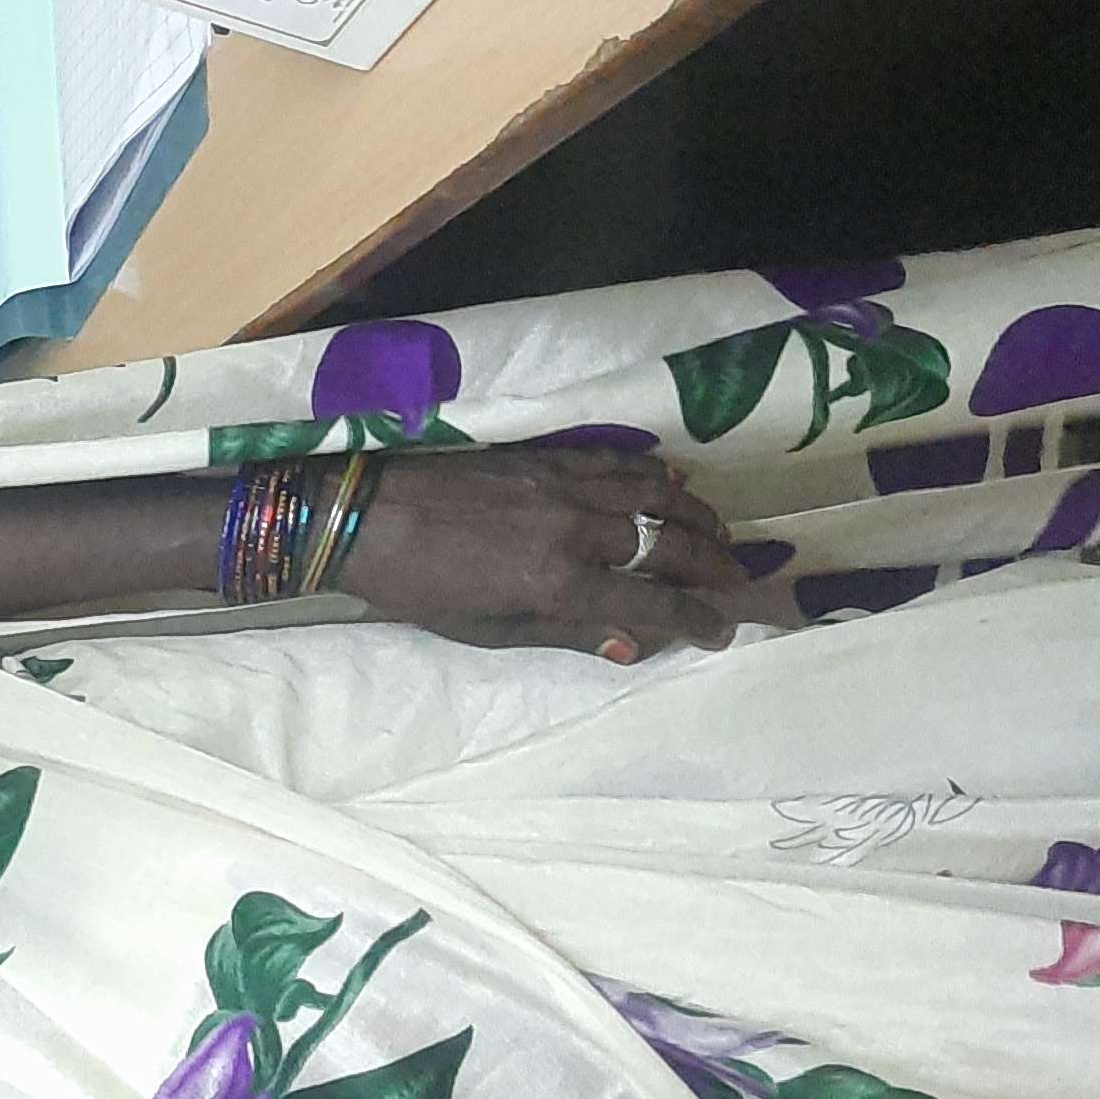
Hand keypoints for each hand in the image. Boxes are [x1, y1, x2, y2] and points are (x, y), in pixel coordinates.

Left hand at [332, 446, 760, 661]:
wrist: (364, 516)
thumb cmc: (419, 587)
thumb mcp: (488, 630)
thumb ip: (565, 633)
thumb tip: (633, 644)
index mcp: (558, 583)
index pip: (653, 604)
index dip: (697, 621)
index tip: (720, 632)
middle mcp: (574, 529)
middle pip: (670, 546)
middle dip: (713, 568)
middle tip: (735, 583)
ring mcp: (563, 484)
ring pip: (657, 495)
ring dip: (697, 516)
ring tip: (718, 534)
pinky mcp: (546, 454)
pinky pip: (619, 459)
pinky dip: (654, 471)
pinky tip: (673, 481)